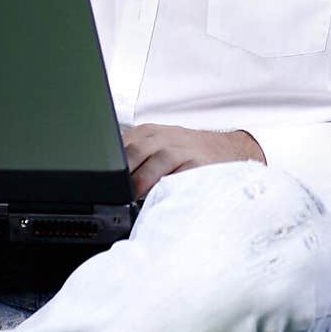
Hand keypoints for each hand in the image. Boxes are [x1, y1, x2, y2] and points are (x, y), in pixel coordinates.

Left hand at [119, 122, 265, 199]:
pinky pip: (180, 174)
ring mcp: (182, 149)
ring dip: (141, 181)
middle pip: (134, 151)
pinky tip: (161, 196)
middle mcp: (163, 137)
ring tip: (133, 198)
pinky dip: (168, 186)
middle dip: (123, 174)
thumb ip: (134, 157)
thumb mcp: (157, 146)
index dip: (108, 164)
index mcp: (148, 133)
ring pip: (156, 161)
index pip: (119, 144)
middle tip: (115, 194)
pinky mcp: (199, 163)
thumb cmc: (186, 152)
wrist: (227, 149)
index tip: (103, 182)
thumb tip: (105, 181)